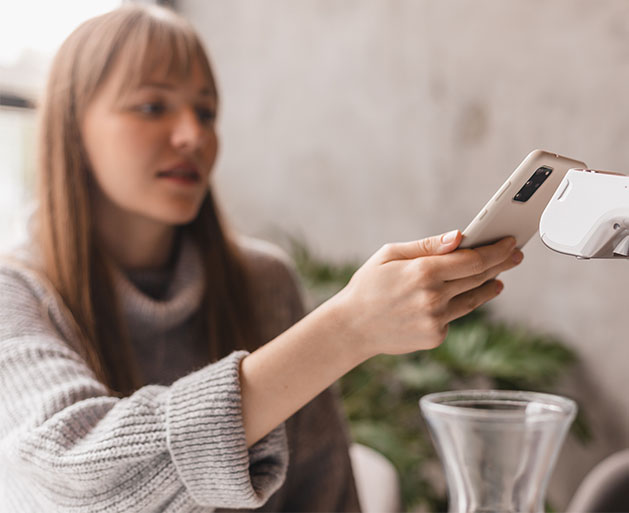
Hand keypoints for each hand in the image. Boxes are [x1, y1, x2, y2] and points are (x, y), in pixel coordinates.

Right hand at [331, 230, 522, 358]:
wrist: (352, 327)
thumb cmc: (368, 285)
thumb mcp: (389, 254)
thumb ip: (426, 246)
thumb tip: (459, 236)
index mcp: (422, 271)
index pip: (473, 260)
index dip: (496, 250)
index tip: (510, 241)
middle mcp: (433, 296)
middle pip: (479, 277)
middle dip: (501, 264)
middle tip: (515, 255)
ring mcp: (435, 319)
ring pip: (473, 299)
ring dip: (490, 286)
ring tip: (499, 278)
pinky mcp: (435, 336)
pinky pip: (455, 316)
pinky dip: (462, 304)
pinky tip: (468, 295)